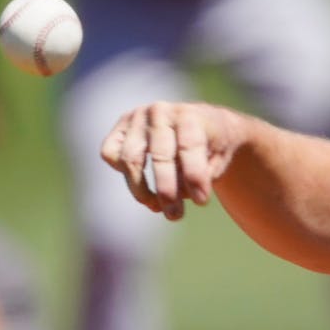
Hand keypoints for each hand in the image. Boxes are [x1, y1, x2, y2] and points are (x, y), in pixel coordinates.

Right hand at [100, 101, 245, 219]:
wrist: (202, 124)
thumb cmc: (212, 146)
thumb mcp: (219, 158)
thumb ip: (204, 174)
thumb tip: (179, 194)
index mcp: (190, 115)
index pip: (189, 147)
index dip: (194, 176)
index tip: (202, 202)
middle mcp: (161, 112)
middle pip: (159, 156)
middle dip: (167, 190)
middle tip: (175, 216)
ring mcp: (137, 117)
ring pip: (130, 159)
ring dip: (142, 191)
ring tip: (159, 208)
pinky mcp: (120, 127)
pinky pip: (111, 153)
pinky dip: (123, 173)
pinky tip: (142, 185)